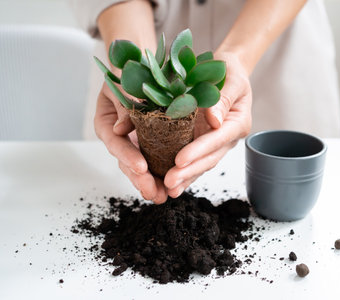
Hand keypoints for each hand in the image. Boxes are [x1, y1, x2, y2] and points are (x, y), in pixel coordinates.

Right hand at [94, 82, 167, 202]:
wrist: (138, 66)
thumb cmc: (128, 72)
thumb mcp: (123, 84)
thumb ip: (124, 104)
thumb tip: (122, 129)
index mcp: (107, 123)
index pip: (116, 143)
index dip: (127, 156)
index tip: (141, 167)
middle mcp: (119, 137)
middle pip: (127, 162)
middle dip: (140, 179)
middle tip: (153, 193)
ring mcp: (134, 143)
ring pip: (140, 167)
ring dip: (150, 183)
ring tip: (162, 197)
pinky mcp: (149, 144)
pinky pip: (154, 161)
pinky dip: (162, 174)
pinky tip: (170, 187)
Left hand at [163, 52, 252, 196]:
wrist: (227, 70)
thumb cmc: (230, 70)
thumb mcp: (231, 78)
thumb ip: (223, 99)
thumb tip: (215, 121)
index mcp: (236, 123)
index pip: (216, 140)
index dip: (198, 151)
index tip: (180, 161)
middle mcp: (226, 137)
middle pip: (209, 158)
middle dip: (189, 171)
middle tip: (169, 182)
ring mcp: (214, 141)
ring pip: (201, 164)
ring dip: (185, 178)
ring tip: (168, 189)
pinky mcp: (203, 141)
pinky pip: (193, 159)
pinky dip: (183, 171)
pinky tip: (169, 182)